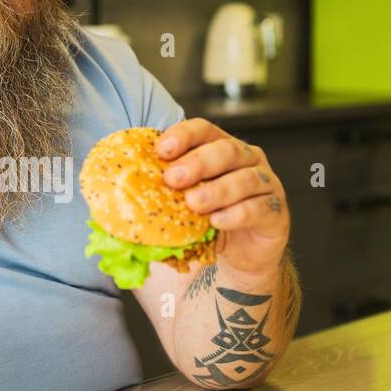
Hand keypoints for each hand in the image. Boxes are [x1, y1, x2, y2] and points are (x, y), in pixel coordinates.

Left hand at [156, 118, 289, 277]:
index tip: (160, 150)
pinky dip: (237, 214)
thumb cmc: (205, 224)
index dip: (183, 136)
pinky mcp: (276, 213)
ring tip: (194, 204)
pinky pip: (260, 208)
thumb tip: (114, 198)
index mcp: (221, 149)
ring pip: (245, 179)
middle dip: (198, 162)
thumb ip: (158, 196)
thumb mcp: (180, 206)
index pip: (204, 130)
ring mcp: (266, 185)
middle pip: (226, 150)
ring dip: (217, 190)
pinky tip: (217, 222)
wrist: (237, 260)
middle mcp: (247, 161)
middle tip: (173, 178)